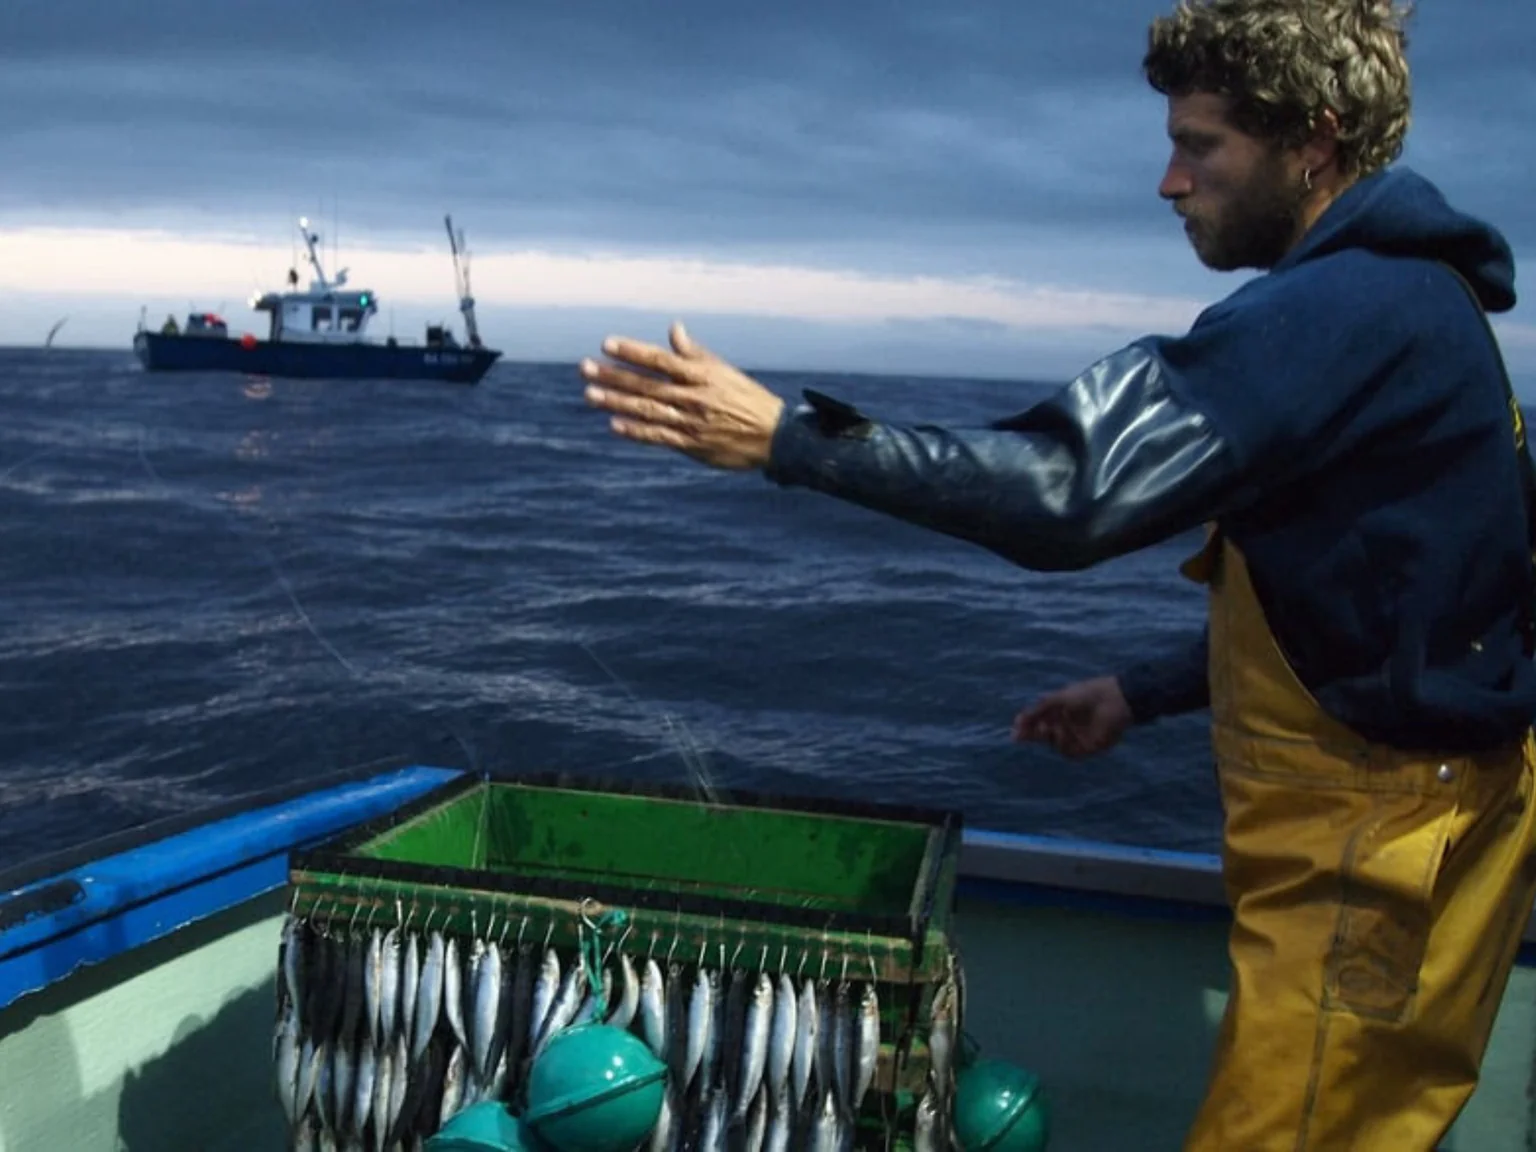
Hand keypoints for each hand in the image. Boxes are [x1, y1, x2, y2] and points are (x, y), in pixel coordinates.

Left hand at [580, 322, 785, 470]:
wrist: (775, 437)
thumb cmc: (748, 400)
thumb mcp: (724, 371)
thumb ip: (695, 353)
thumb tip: (674, 328)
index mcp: (702, 375)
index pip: (660, 360)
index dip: (632, 351)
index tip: (607, 344)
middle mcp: (694, 397)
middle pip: (646, 384)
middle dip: (613, 375)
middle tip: (585, 368)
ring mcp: (691, 422)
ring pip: (647, 410)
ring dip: (616, 402)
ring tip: (590, 394)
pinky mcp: (691, 445)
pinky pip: (659, 436)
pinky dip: (636, 431)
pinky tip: (614, 424)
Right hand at [1012, 675, 1132, 758]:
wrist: (1114, 701)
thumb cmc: (1087, 694)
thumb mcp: (1058, 698)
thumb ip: (1039, 710)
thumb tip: (1018, 720)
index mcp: (1060, 711)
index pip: (1039, 722)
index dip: (1027, 726)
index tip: (1015, 729)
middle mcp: (1067, 725)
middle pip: (1044, 735)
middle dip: (1033, 734)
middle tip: (1022, 734)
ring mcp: (1077, 737)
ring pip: (1055, 744)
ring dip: (1049, 738)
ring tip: (1048, 728)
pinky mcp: (1087, 747)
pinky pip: (1069, 752)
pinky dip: (1063, 745)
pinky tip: (1063, 734)